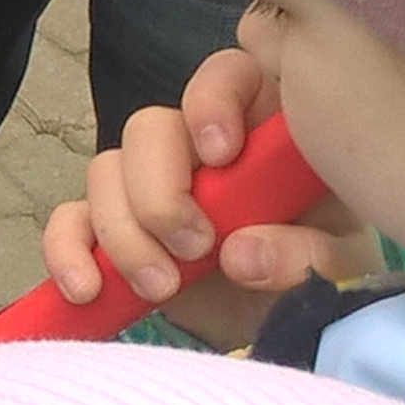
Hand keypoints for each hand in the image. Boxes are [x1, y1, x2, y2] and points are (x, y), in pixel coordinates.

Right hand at [38, 48, 374, 350]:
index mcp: (263, 134)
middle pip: (150, 126)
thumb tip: (241, 254)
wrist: (278, 328)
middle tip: (194, 246)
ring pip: (105, 171)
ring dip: (124, 232)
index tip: (221, 157)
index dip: (212, 101)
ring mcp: (147, 187)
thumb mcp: (337, 268)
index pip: (229, 76)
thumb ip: (307, 256)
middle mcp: (198, 149)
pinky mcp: (110, 230)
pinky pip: (69, 220)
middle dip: (160, 190)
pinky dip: (67, 250)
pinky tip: (87, 289)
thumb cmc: (315, 277)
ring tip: (162, 287)